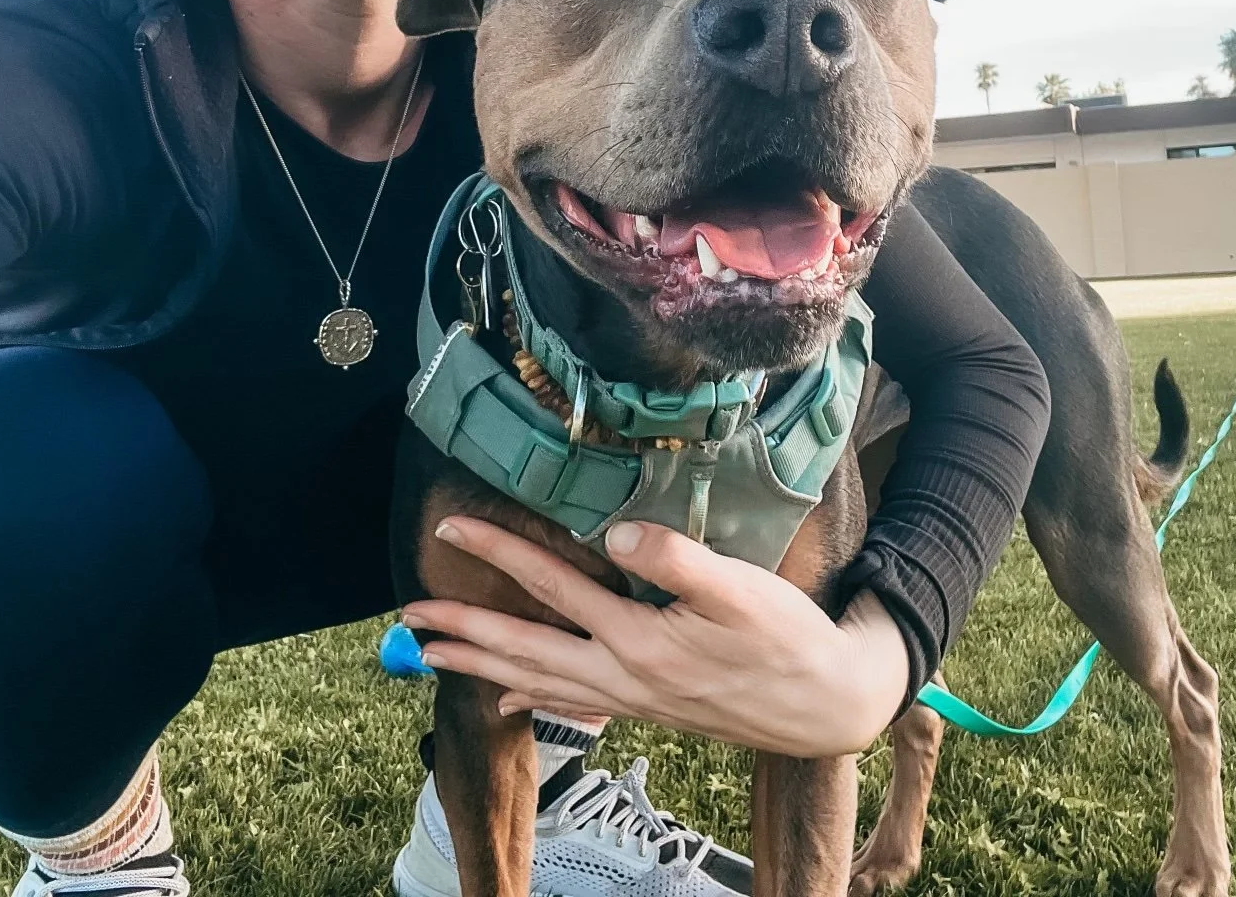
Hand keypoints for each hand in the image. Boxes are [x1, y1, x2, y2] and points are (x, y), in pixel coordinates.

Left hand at [400, 517, 909, 758]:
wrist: (829, 705)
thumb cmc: (790, 642)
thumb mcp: (742, 590)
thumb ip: (679, 558)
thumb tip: (618, 533)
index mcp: (637, 642)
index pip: (552, 589)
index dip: (500, 555)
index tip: (452, 529)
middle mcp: (623, 676)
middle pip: (525, 649)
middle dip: (462, 631)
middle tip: (406, 619)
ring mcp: (633, 698)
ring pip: (539, 680)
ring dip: (481, 667)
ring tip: (431, 659)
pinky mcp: (650, 706)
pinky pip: (570, 701)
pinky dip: (532, 697)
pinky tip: (510, 699)